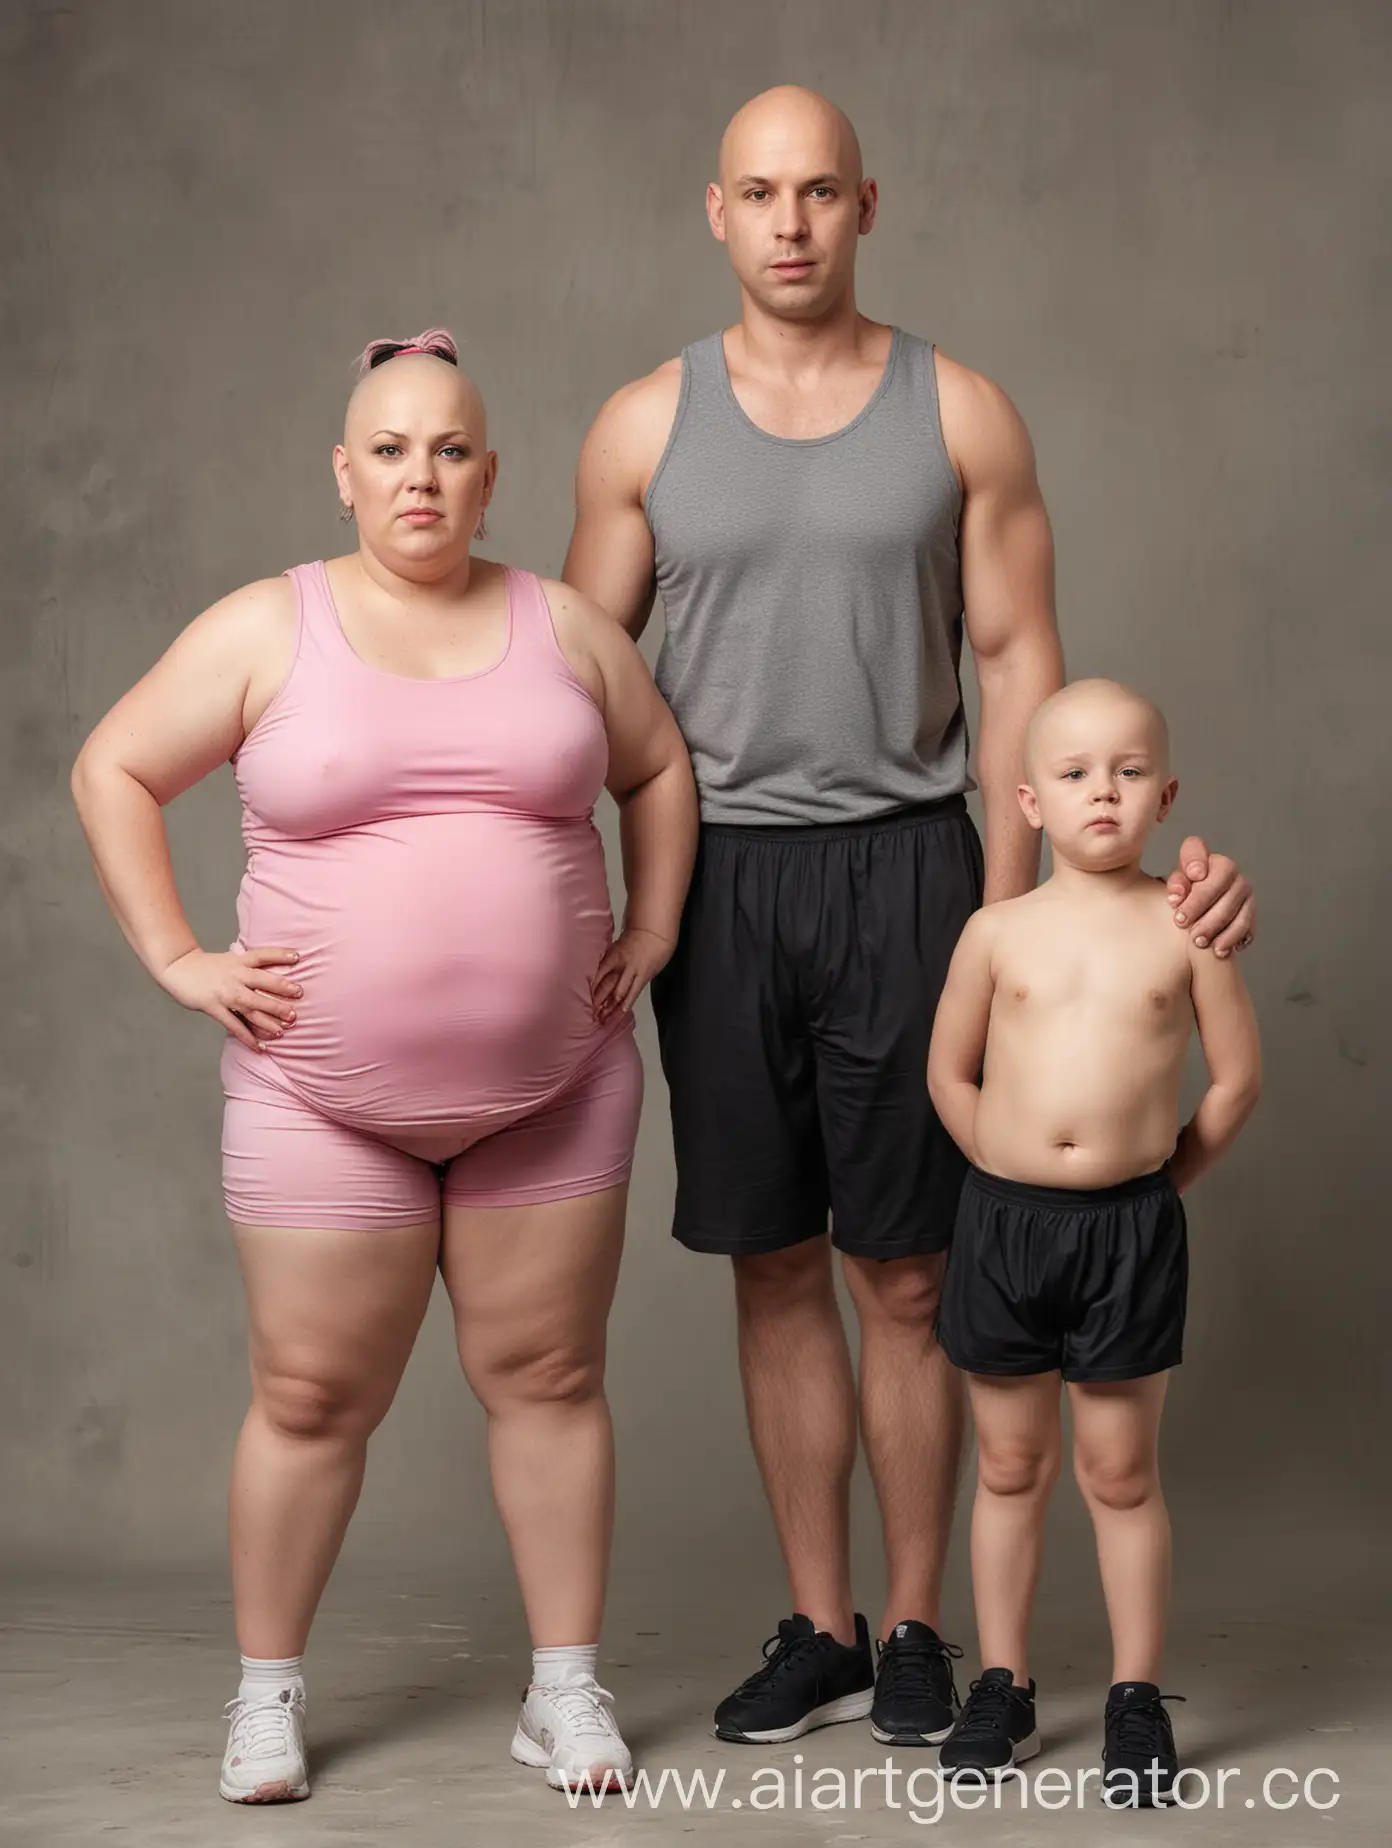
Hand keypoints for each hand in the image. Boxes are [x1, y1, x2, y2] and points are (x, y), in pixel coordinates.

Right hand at [159, 945, 301, 1050]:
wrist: (178, 968)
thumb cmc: (207, 966)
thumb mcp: (229, 959)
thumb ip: (248, 966)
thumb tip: (271, 971)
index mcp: (239, 961)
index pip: (263, 955)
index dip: (280, 955)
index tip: (298, 957)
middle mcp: (235, 976)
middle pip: (263, 982)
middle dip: (283, 990)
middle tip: (299, 996)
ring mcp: (225, 993)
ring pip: (252, 1006)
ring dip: (270, 1018)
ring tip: (284, 1029)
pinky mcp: (214, 1007)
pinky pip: (234, 1025)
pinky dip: (248, 1037)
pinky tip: (259, 1047)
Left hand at [591, 926, 673, 1022]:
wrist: (655, 935)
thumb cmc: (633, 940)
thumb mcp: (615, 947)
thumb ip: (605, 961)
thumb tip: (592, 975)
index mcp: (612, 956)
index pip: (598, 974)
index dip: (590, 987)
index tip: (580, 997)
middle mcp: (622, 965)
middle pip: (607, 985)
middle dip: (597, 1000)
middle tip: (588, 1013)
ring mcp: (633, 973)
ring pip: (619, 993)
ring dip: (610, 1007)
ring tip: (602, 1018)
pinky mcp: (643, 979)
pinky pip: (633, 994)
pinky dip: (625, 1005)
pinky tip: (619, 1014)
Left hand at [1166, 835, 1254, 957]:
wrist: (1198, 918)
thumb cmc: (1182, 899)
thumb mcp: (1174, 890)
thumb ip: (1175, 886)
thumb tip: (1177, 896)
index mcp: (1202, 858)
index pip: (1196, 848)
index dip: (1193, 861)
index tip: (1186, 880)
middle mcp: (1227, 869)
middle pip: (1221, 879)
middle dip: (1200, 903)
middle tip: (1181, 923)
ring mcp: (1242, 890)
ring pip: (1235, 903)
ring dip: (1215, 925)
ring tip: (1198, 942)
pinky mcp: (1249, 911)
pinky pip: (1246, 924)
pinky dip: (1232, 938)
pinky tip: (1219, 949)